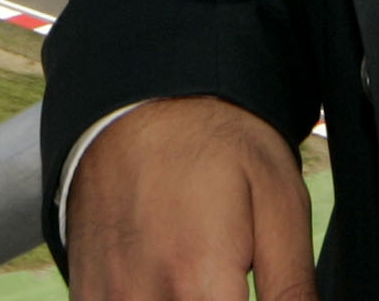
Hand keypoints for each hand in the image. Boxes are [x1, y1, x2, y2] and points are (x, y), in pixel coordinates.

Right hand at [65, 96, 314, 300]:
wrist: (139, 98)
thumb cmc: (215, 142)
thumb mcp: (279, 204)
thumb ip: (293, 291)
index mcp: (198, 281)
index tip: (254, 290)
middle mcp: (142, 299)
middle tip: (234, 280)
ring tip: (210, 280)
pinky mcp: (85, 295)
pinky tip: (174, 284)